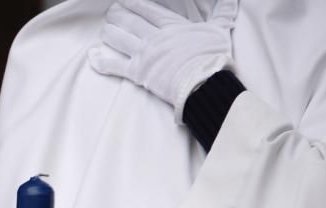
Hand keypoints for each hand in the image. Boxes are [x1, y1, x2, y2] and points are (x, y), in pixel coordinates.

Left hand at [88, 0, 236, 118]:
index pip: (147, 9)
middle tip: (112, 12)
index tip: (125, 1)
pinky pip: (115, 66)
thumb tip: (233, 0)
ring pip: (120, 39)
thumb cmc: (213, 57)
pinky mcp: (139, 73)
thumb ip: (223, 13)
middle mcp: (155, 37)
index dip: (134, 3)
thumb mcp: (220, 30)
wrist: (205, 81)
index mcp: (171, 26)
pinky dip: (102, 62)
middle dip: (118, 15)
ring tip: (105, 29)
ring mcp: (145, 55)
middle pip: (130, 21)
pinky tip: (92, 56)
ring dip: (110, 33)